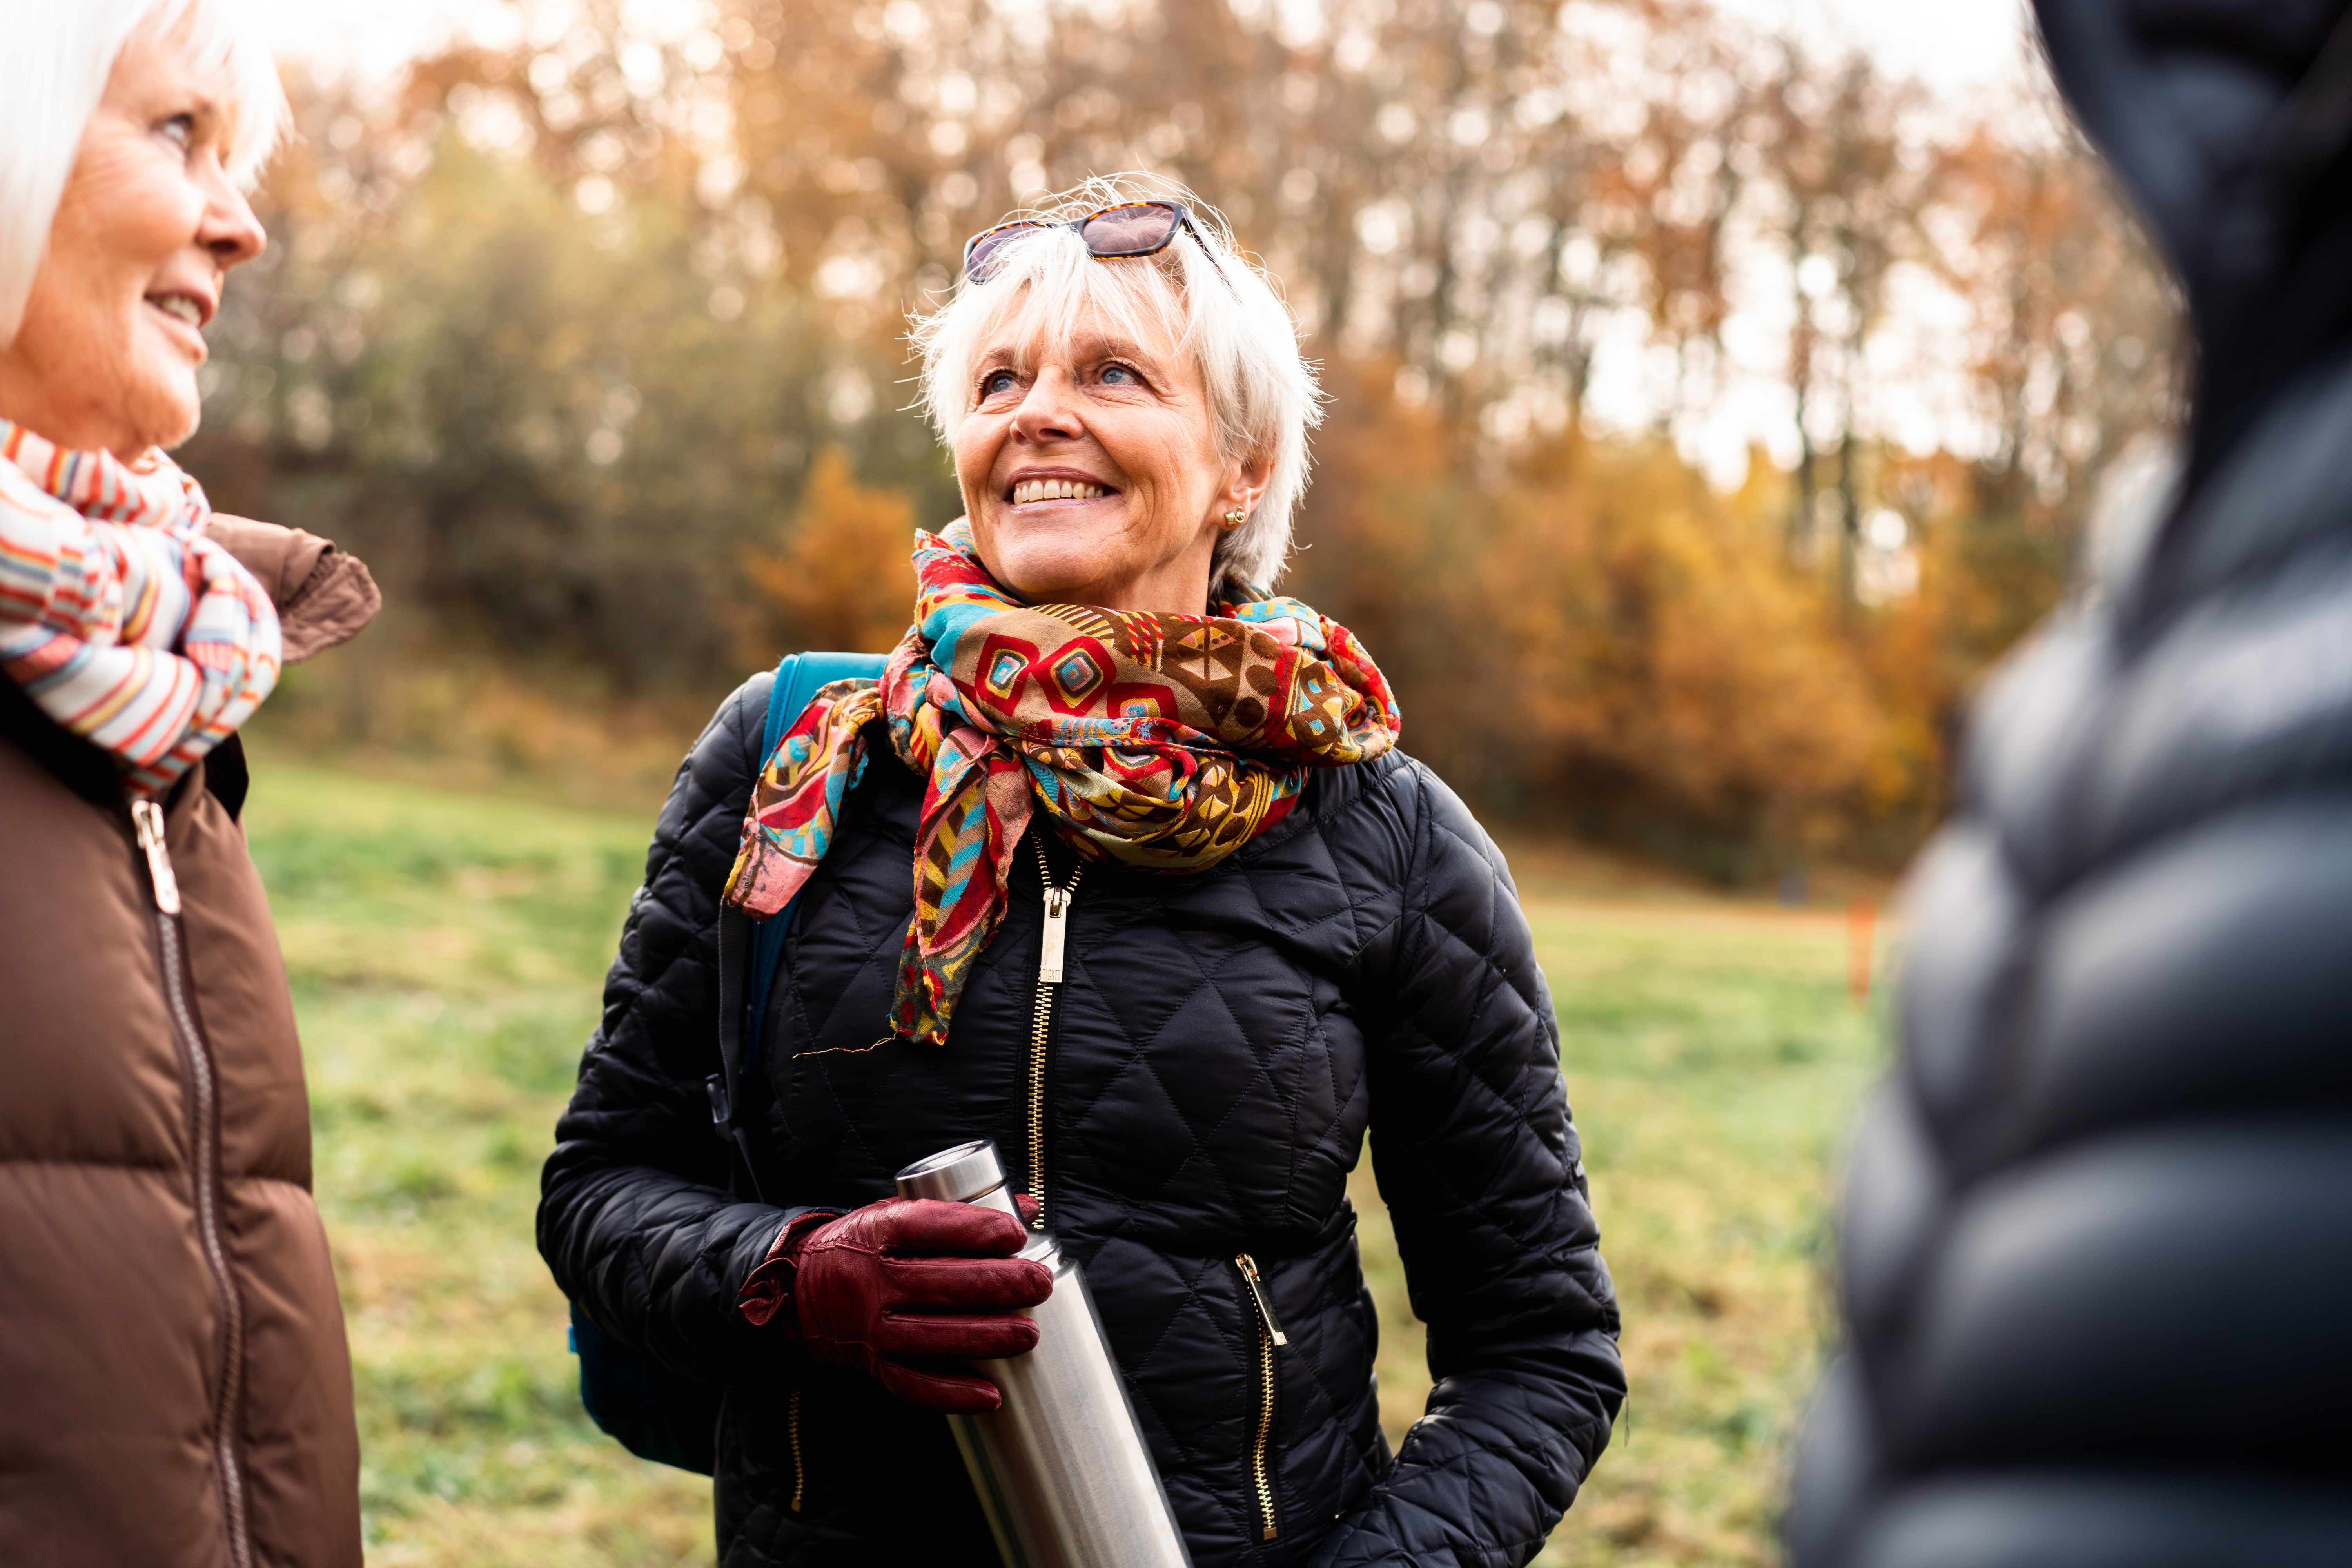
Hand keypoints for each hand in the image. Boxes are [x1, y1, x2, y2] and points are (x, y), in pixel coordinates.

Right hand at [790, 1198, 1051, 1411]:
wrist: (801, 1292)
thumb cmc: (866, 1248)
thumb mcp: (897, 1215)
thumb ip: (960, 1212)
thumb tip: (1027, 1207)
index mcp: (878, 1232)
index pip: (926, 1225)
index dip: (973, 1230)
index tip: (1014, 1234)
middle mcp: (872, 1280)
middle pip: (938, 1283)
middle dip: (996, 1284)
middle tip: (1038, 1284)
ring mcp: (870, 1326)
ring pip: (931, 1336)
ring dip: (984, 1337)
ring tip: (1029, 1334)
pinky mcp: (872, 1364)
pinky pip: (912, 1385)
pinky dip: (952, 1393)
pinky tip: (993, 1395)